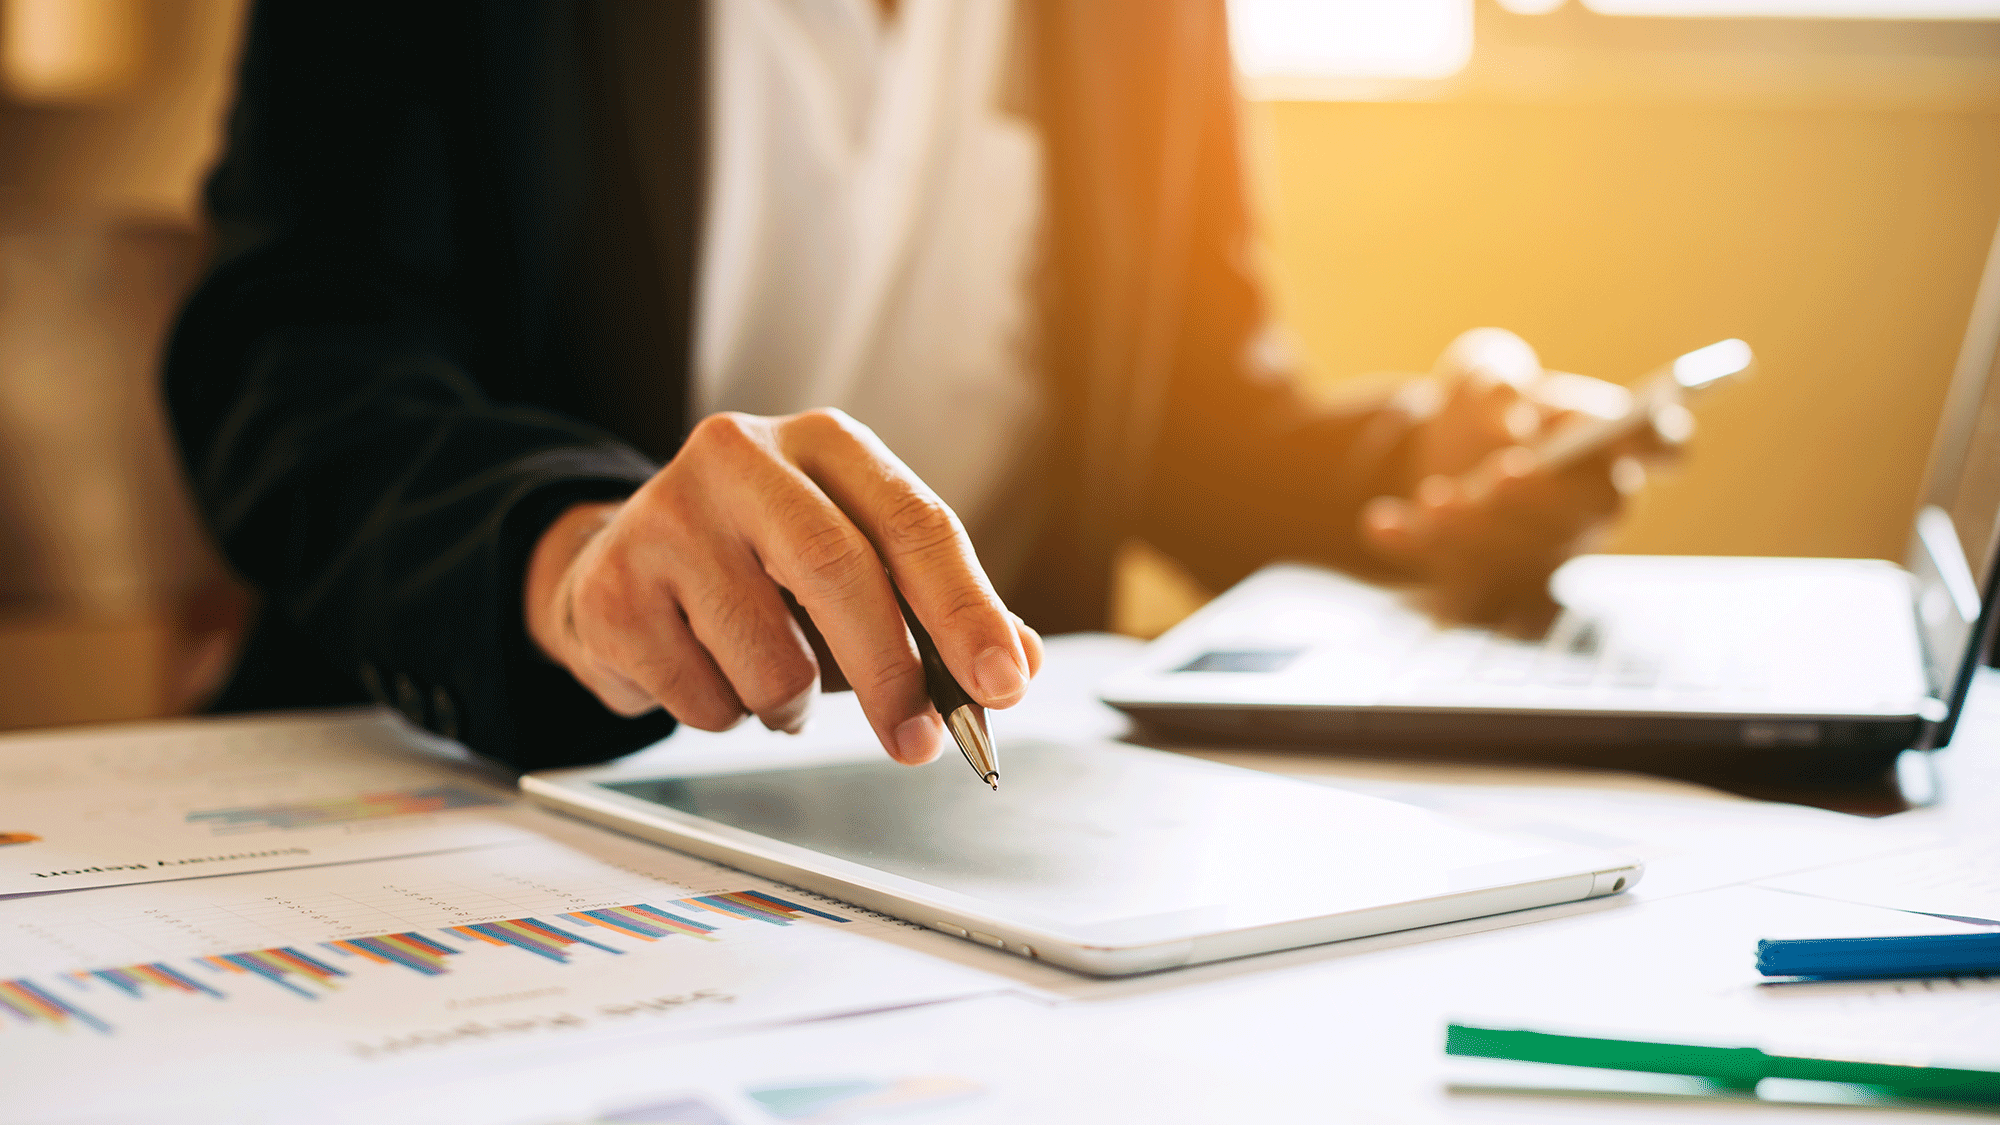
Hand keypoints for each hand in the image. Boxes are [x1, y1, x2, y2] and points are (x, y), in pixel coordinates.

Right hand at [524, 409, 1043, 763]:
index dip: (967, 610)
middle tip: (921, 742)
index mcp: (825, 443)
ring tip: (777, 679)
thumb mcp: (859, 564)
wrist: (621, 563)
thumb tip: (1018, 663)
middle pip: (839, 573)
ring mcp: (667, 517)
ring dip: (795, 706)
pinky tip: (708, 671)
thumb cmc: (763, 565)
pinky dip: (727, 714)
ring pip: (772, 658)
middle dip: (895, 676)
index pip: (915, 522)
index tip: (1004, 683)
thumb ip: (942, 612)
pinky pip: (705, 697)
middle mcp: (741, 457)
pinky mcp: (615, 588)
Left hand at [1361, 329, 1684, 630]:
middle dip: (1546, 495)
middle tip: (1499, 474)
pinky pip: (1463, 583)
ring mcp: (1548, 549)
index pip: (1661, 441)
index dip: (1662, 438)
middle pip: (1594, 508)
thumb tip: (1506, 410)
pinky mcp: (1495, 584)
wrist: (1431, 452)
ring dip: (1479, 528)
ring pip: (1529, 552)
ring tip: (1432, 499)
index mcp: (1606, 440)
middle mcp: (1591, 502)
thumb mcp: (1481, 368)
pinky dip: (1419, 552)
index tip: (1643, 429)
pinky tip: (1381, 524)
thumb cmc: (1482, 402)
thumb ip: (1496, 375)